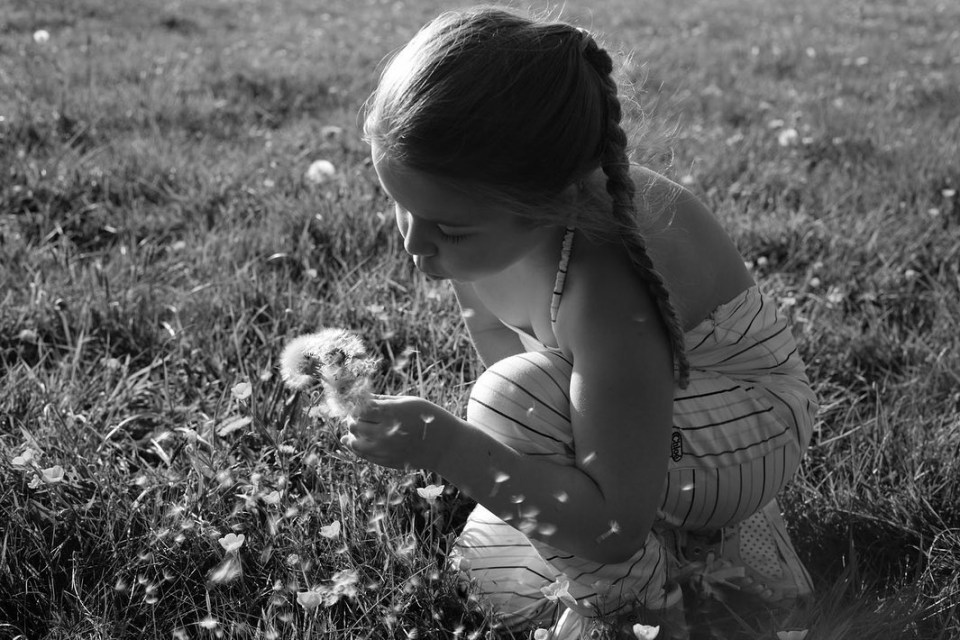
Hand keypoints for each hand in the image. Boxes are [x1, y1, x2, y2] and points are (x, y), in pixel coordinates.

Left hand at [341, 395, 455, 470]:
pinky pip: (363, 454)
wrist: (445, 445)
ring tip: (356, 427)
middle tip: (357, 414)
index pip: (359, 409)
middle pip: (354, 425)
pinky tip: (354, 440)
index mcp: (392, 414)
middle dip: (352, 418)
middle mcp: (385, 433)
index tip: (358, 403)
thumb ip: (383, 400)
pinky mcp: (386, 462)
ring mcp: (385, 450)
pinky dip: (356, 446)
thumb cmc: (428, 417)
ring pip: (354, 442)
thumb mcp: (408, 402)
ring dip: (352, 434)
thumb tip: (360, 398)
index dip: (355, 405)